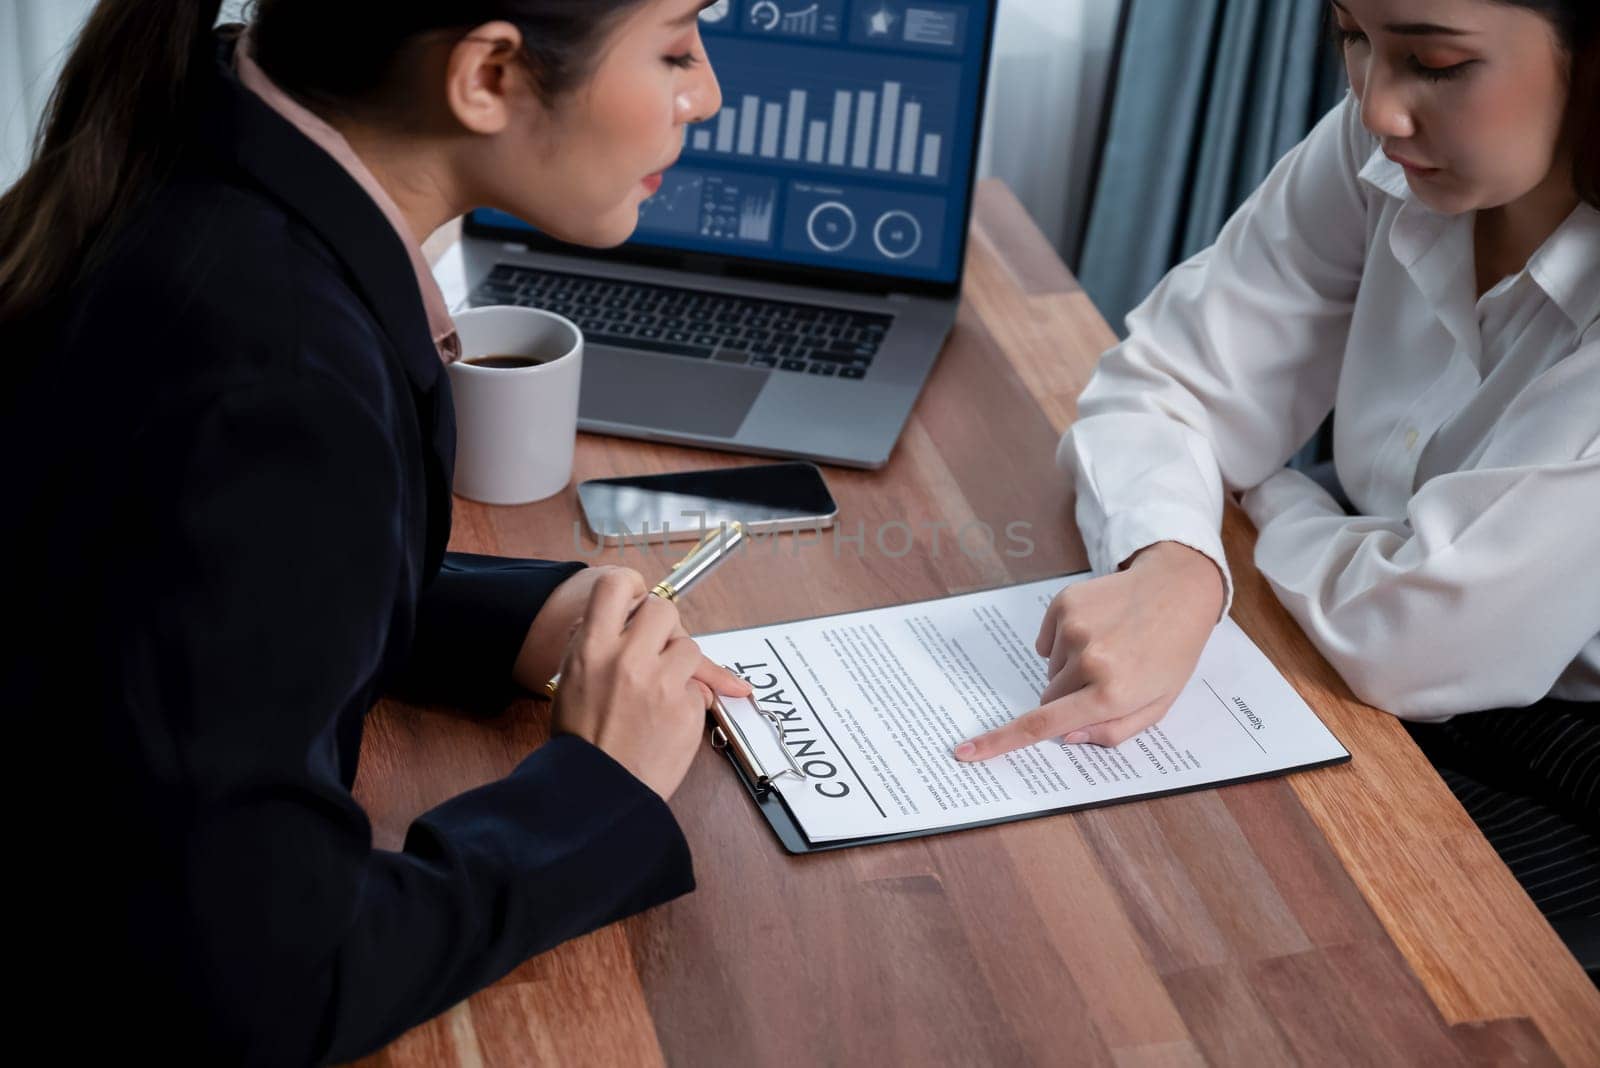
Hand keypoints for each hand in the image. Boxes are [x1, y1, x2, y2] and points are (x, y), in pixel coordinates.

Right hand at [550, 569, 748, 799]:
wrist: (597, 792)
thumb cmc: (581, 740)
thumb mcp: (570, 679)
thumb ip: (594, 642)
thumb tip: (619, 617)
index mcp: (591, 648)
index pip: (616, 585)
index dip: (632, 586)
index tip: (637, 598)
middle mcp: (627, 659)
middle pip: (665, 610)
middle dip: (664, 628)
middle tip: (654, 651)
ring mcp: (661, 684)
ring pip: (690, 649)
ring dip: (680, 667)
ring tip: (657, 694)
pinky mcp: (686, 710)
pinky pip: (699, 689)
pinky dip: (688, 703)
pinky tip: (666, 721)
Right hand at [955, 542, 1223, 760]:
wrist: (1178, 588)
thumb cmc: (1172, 652)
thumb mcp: (1158, 705)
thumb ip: (1113, 732)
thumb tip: (1066, 736)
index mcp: (1112, 693)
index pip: (1043, 724)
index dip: (999, 741)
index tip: (966, 751)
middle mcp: (1089, 660)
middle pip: (1049, 699)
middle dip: (1069, 699)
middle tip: (1108, 680)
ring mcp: (1074, 629)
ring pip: (1050, 670)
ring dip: (1072, 668)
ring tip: (1111, 649)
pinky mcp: (1064, 604)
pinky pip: (1046, 642)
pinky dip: (1064, 642)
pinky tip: (1097, 631)